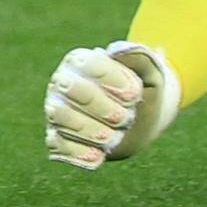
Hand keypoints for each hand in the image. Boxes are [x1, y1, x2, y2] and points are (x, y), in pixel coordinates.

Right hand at [44, 43, 179, 169]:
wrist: (139, 123)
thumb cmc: (142, 92)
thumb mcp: (151, 73)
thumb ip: (140, 58)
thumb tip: (116, 51)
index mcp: (82, 60)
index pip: (90, 63)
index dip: (113, 80)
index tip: (134, 96)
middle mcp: (62, 82)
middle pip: (72, 90)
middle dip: (103, 107)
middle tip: (125, 119)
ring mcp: (56, 110)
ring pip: (62, 117)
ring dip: (93, 131)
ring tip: (114, 137)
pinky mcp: (55, 137)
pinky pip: (58, 146)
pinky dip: (80, 153)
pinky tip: (99, 155)